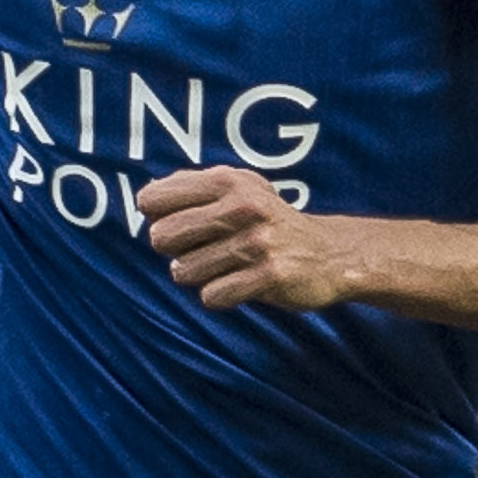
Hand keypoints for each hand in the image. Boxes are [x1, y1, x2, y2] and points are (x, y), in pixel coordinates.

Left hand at [140, 165, 359, 313]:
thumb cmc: (270, 221)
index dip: (157, 217)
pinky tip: (238, 285)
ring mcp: (256, 243)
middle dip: (174, 250)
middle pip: (161, 237)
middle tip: (199, 250)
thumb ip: (193, 187)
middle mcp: (242, 208)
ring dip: (198, 276)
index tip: (179, 224)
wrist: (329, 253)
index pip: (152, 199)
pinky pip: (212, 296)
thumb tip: (147, 198)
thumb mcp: (239, 188)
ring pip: (184, 271)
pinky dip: (219, 295)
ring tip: (222, 268)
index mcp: (227, 181)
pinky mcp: (268, 276)